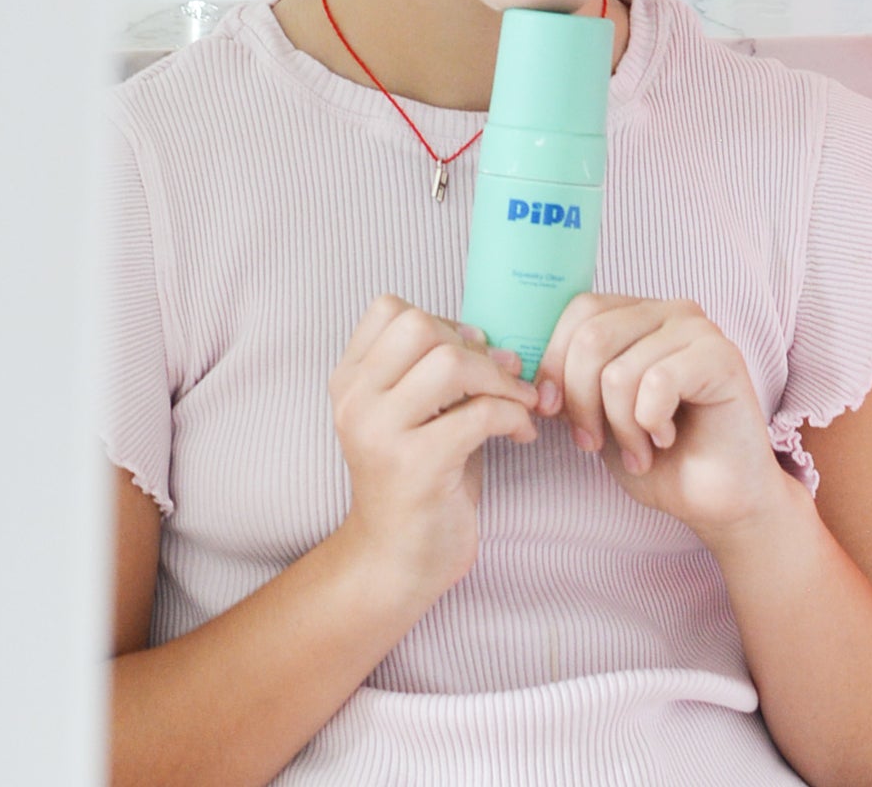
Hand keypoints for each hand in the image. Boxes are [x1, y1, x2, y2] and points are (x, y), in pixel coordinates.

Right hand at [329, 295, 538, 601]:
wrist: (396, 563)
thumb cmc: (418, 481)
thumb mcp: (414, 414)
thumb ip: (435, 370)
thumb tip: (493, 339)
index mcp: (350, 382)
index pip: (389, 308)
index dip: (440, 320)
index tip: (468, 353)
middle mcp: (356, 402)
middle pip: (420, 325)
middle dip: (473, 346)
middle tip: (500, 378)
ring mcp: (380, 434)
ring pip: (450, 363)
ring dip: (500, 380)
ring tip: (520, 403)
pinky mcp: (415, 467)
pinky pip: (480, 414)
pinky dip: (514, 417)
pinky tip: (521, 435)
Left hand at [535, 294, 791, 545]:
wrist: (717, 500)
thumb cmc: (660, 457)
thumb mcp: (599, 415)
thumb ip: (572, 382)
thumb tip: (526, 370)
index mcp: (638, 315)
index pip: (579, 310)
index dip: (553, 362)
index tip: (550, 412)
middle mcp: (668, 311)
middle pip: (591, 338)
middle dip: (580, 403)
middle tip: (592, 443)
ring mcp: (698, 329)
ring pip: (619, 370)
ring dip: (619, 427)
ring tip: (640, 449)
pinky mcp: (722, 356)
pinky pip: (657, 383)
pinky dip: (650, 424)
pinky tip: (667, 437)